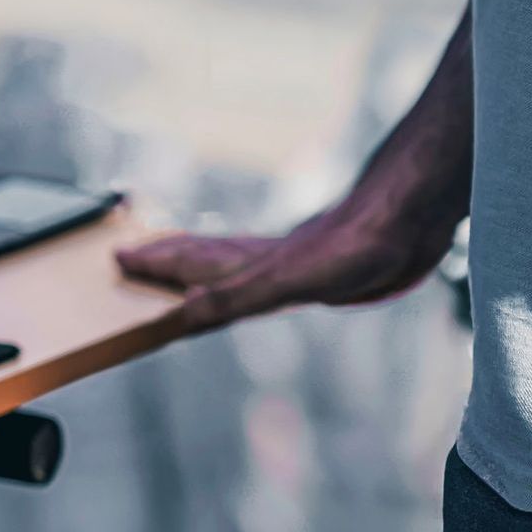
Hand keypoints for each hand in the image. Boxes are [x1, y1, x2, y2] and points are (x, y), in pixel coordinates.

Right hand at [115, 208, 451, 331]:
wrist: (411, 216)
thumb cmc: (354, 246)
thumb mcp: (282, 281)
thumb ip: (230, 298)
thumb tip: (180, 315)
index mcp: (249, 262)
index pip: (189, 263)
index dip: (155, 264)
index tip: (120, 257)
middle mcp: (266, 257)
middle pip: (206, 256)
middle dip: (170, 258)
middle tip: (138, 253)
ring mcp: (296, 257)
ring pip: (239, 258)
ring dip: (209, 261)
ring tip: (189, 260)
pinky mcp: (328, 260)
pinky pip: (275, 264)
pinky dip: (257, 267)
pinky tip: (272, 268)